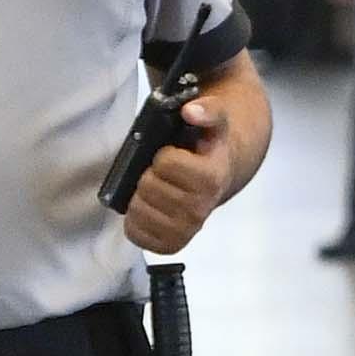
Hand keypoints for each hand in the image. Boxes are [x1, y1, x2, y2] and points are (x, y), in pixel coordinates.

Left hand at [122, 100, 238, 254]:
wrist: (220, 175)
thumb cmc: (208, 148)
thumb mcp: (215, 121)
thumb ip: (208, 110)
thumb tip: (190, 111)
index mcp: (211, 179)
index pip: (165, 164)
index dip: (163, 155)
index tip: (172, 154)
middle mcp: (200, 210)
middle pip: (148, 186)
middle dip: (149, 174)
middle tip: (160, 172)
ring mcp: (184, 230)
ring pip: (139, 210)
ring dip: (140, 196)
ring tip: (154, 189)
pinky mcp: (169, 245)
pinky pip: (135, 233)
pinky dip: (134, 220)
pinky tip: (148, 208)